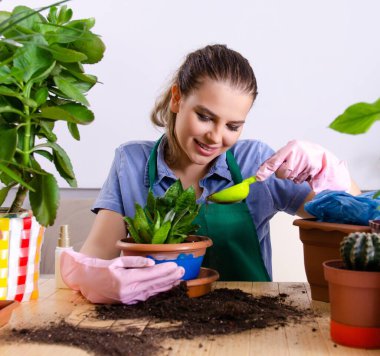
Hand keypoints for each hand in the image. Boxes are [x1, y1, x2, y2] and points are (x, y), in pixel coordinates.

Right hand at [60, 250, 184, 303]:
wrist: (88, 283)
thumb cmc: (103, 269)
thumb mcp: (117, 261)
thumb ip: (136, 261)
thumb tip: (152, 262)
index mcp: (126, 279)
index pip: (150, 274)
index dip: (164, 270)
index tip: (175, 265)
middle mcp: (129, 291)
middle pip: (154, 283)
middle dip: (170, 277)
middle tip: (182, 270)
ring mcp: (130, 298)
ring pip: (153, 291)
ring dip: (167, 285)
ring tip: (179, 278)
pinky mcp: (130, 301)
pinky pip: (148, 296)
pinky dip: (159, 291)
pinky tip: (167, 287)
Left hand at [256, 140, 350, 192]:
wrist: (322, 156)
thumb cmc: (301, 153)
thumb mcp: (287, 152)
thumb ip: (273, 161)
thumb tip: (259, 173)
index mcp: (290, 147)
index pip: (275, 160)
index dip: (265, 170)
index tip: (258, 177)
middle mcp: (298, 153)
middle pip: (282, 173)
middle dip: (283, 173)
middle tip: (290, 166)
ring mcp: (306, 163)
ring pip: (290, 178)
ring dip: (292, 176)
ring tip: (299, 166)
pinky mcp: (312, 171)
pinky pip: (298, 180)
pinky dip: (299, 178)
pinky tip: (304, 171)